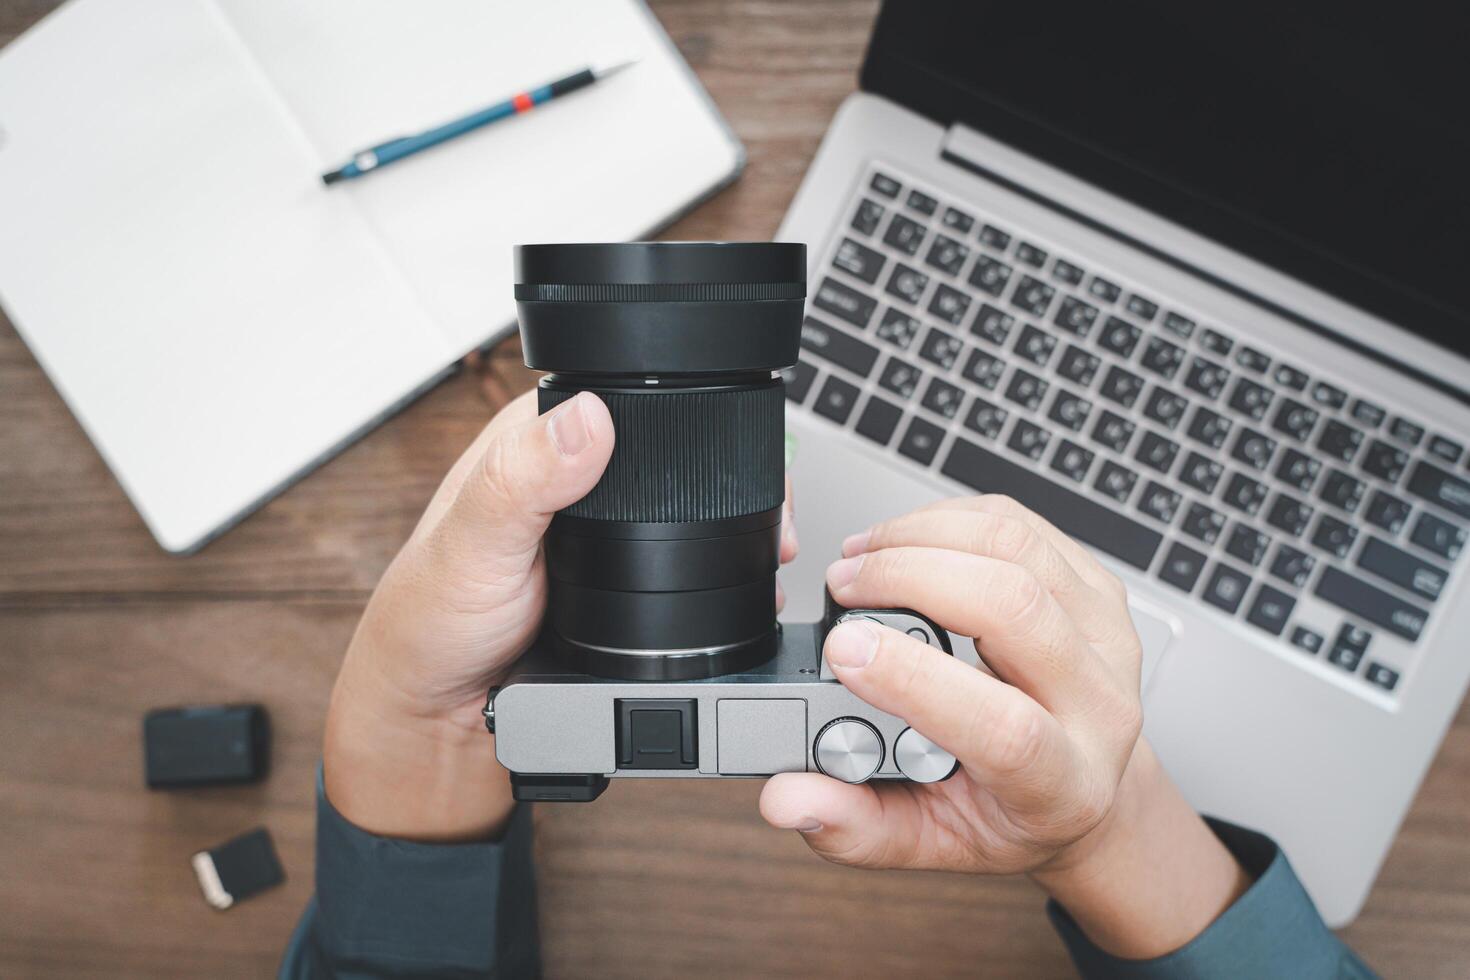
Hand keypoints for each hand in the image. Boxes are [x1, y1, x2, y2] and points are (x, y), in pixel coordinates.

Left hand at [324, 389, 798, 841]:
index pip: (624, 397)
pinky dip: (708, 574)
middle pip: (669, 454)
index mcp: (531, 437)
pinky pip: (677, 561)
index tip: (735, 461)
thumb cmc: (430, 624)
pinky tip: (724, 588)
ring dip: (725, 532)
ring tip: (758, 555)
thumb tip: (588, 419)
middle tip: (766, 525)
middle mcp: (566, 472)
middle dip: (725, 484)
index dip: (687, 419)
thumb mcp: (475, 545)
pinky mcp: (617, 575)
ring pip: (681, 509)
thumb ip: (521, 479)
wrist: (441, 717)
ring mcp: (596, 527)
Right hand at [760, 495, 1245, 957]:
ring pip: (1016, 549)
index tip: (841, 650)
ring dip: (923, 535)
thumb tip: (789, 798)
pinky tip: (908, 540)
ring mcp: (1107, 636)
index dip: (916, 681)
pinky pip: (1022, 525)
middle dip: (907, 577)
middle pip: (1014, 608)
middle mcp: (1098, 704)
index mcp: (1060, 783)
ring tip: (864, 555)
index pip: (1005, 727)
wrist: (1084, 789)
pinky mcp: (1097, 588)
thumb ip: (853, 825)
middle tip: (841, 584)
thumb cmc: (1005, 813)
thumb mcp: (928, 841)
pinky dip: (949, 519)